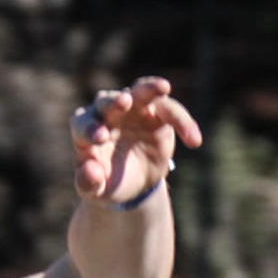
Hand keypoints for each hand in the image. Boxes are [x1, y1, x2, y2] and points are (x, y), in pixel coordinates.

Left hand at [70, 76, 202, 205]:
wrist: (131, 183)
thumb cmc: (107, 182)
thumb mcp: (95, 190)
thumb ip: (88, 182)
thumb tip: (91, 170)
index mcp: (85, 131)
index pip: (83, 125)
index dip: (90, 129)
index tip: (100, 138)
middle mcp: (106, 114)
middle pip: (107, 101)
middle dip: (116, 102)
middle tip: (124, 102)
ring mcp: (132, 109)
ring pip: (139, 92)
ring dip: (150, 89)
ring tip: (164, 87)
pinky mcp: (156, 112)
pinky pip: (170, 110)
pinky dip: (182, 121)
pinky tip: (194, 140)